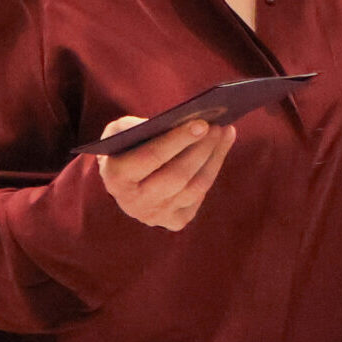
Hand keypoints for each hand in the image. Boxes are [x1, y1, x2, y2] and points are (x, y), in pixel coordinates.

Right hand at [96, 116, 236, 230]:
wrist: (123, 181)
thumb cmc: (123, 147)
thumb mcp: (118, 132)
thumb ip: (136, 125)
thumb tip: (176, 120)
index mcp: (116, 177)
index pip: (151, 157)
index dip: (178, 140)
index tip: (202, 123)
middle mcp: (134, 203)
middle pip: (177, 176)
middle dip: (201, 149)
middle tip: (218, 126)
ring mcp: (155, 215)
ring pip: (194, 187)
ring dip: (214, 157)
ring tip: (225, 132)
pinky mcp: (174, 221)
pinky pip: (199, 196)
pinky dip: (212, 169)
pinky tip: (219, 149)